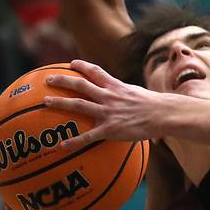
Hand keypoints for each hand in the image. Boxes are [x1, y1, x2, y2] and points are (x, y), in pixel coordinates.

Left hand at [44, 60, 166, 148]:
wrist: (164, 114)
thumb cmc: (156, 105)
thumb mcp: (139, 93)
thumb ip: (127, 94)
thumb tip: (126, 96)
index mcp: (116, 86)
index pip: (96, 71)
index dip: (82, 66)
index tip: (71, 63)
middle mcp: (109, 96)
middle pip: (81, 84)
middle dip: (63, 80)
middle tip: (47, 79)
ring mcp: (108, 112)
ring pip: (78, 105)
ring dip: (60, 103)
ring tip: (45, 102)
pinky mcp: (110, 129)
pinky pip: (88, 136)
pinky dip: (74, 141)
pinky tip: (61, 146)